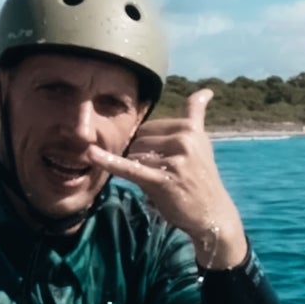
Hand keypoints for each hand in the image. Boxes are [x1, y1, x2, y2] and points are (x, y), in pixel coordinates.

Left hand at [96, 90, 248, 270]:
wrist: (212, 213)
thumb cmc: (201, 176)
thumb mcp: (202, 142)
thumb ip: (196, 114)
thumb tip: (206, 90)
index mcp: (190, 128)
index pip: (149, 127)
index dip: (146, 144)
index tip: (158, 158)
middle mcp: (184, 139)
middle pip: (139, 140)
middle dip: (142, 157)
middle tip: (163, 174)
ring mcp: (175, 160)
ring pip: (134, 155)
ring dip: (140, 170)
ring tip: (160, 182)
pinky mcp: (163, 179)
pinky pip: (130, 168)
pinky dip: (109, 162)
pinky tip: (91, 155)